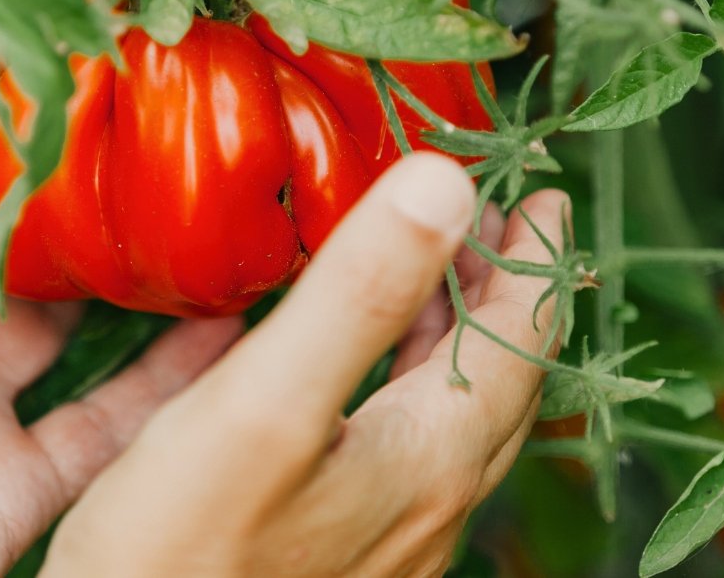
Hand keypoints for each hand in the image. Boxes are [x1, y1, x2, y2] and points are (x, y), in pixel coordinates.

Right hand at [42, 154, 568, 576]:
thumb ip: (357, 293)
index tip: (542, 194)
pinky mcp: (340, 560)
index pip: (520, 341)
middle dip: (500, 293)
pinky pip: (406, 453)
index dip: (536, 260)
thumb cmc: (181, 555)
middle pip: (498, 382)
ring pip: (452, 421)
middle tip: (492, 223)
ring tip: (433, 282)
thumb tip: (444, 184)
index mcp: (431, 460)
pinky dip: (405, 386)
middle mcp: (430, 508)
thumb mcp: (267, 402)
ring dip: (453, 341)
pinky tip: (351, 378)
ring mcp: (389, 543)